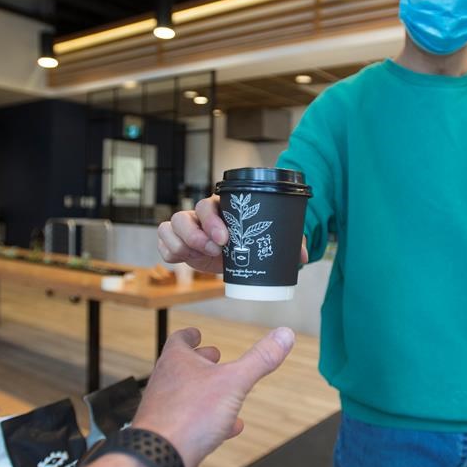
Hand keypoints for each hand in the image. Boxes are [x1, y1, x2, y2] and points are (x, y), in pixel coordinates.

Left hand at [131, 326, 295, 466]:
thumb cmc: (188, 416)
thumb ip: (259, 359)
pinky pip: (191, 422)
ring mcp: (166, 409)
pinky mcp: (170, 434)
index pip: (179, 340)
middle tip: (214, 357)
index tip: (196, 334)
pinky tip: (228, 428)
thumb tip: (283, 335)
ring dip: (206, 391)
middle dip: (200, 362)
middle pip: (181, 366)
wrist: (160, 458)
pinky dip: (210, 421)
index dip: (190, 335)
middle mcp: (166, 383)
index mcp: (176, 362)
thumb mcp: (234, 382)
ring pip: (186, 395)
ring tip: (224, 392)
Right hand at [158, 194, 308, 272]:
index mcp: (220, 208)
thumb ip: (286, 242)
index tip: (225, 239)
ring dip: (181, 244)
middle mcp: (199, 217)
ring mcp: (185, 230)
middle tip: (215, 250)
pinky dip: (169, 252)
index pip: (208, 205)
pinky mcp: (177, 246)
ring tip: (199, 257)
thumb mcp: (267, 240)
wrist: (236, 259)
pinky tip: (183, 261)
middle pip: (184, 215)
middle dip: (196, 234)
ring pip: (169, 227)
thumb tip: (302, 255)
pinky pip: (163, 244)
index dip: (212, 221)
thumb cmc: (251, 242)